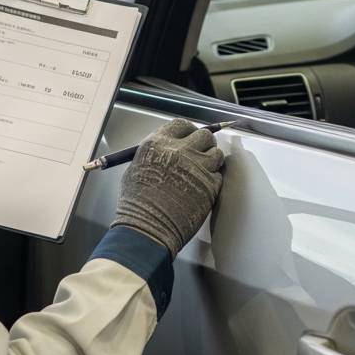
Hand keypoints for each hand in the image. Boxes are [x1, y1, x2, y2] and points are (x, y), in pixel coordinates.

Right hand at [111, 118, 224, 257]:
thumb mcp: (136, 168)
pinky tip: (202, 186)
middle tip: (200, 153)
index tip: (190, 136)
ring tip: (201, 171)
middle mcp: (179, 150)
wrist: (147, 230)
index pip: (181, 125)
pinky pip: (218, 174)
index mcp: (158, 143)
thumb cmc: (136, 204)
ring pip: (216, 153)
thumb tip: (171, 148)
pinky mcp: (210, 185)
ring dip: (211, 160)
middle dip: (203, 143)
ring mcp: (197, 167)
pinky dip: (213, 178)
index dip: (188, 131)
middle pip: (203, 135)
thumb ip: (156, 154)